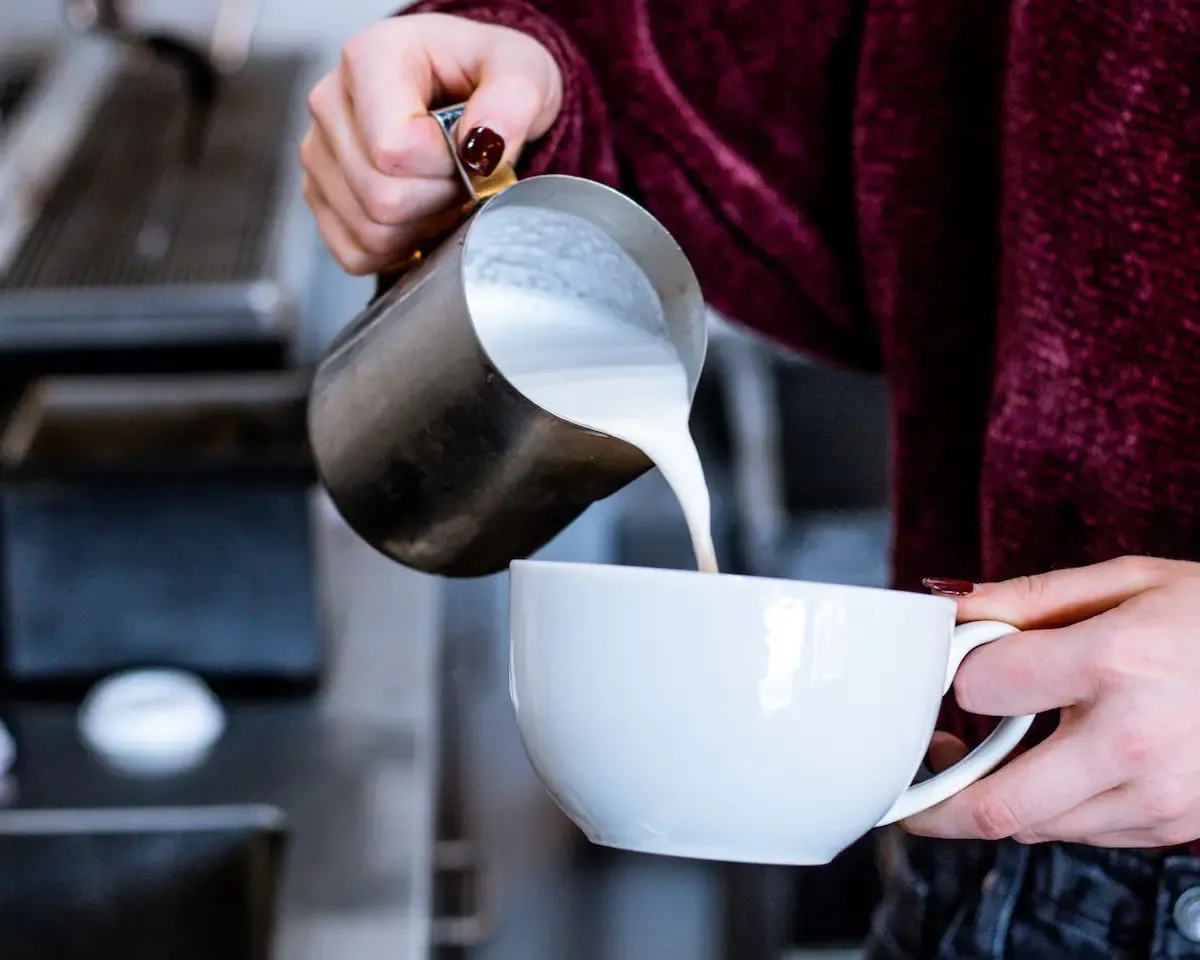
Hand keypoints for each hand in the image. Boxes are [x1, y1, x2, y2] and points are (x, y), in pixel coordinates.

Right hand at [300, 14, 562, 274]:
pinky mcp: (318, 196)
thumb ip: (514, 97)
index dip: (448, 168)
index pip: (395, 150)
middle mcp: (329, 102)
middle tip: (462, 176)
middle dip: (438, 200)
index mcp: (371, 58)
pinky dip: (397, 249)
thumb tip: (485, 140)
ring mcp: (317, 153)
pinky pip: (355, 252)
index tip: (471, 151)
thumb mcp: (522, 69)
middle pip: (380, 198)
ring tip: (442, 190)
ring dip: (421, 227)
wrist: (468, 91)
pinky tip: (420, 214)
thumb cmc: (487, 77)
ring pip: (368, 232)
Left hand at [902, 556, 1199, 846]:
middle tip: (913, 776)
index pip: (983, 688)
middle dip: (934, 801)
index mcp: (1118, 663)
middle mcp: (1135, 742)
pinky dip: (1047, 808)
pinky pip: (1080, 834)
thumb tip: (954, 609)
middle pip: (995, 804)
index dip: (955, 676)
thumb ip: (1034, 596)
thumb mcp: (1133, 578)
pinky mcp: (1174, 826)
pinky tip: (1046, 767)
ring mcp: (1159, 797)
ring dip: (990, 801)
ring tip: (977, 755)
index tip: (951, 669)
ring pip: (1034, 827)